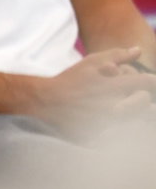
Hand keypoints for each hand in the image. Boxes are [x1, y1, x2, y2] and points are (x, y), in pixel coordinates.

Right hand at [29, 47, 155, 129]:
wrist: (44, 103)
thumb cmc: (69, 81)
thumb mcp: (90, 62)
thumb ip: (117, 55)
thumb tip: (138, 51)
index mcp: (113, 86)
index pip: (147, 83)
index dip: (150, 82)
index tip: (146, 84)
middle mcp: (113, 105)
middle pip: (145, 103)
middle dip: (141, 98)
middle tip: (131, 97)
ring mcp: (107, 124)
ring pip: (136, 120)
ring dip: (132, 113)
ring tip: (119, 108)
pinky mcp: (99, 138)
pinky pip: (120, 134)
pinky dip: (119, 128)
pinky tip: (108, 121)